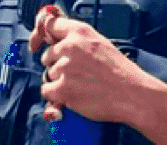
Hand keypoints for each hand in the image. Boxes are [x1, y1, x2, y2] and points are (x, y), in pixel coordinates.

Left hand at [31, 6, 145, 124]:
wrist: (131, 94)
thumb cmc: (120, 73)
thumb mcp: (100, 44)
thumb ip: (79, 42)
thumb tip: (60, 46)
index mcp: (80, 32)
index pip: (49, 26)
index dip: (39, 36)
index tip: (35, 45)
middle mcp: (70, 46)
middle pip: (47, 56)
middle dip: (56, 66)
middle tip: (75, 76)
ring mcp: (65, 68)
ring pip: (48, 75)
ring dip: (58, 83)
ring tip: (80, 87)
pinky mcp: (63, 89)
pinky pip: (47, 91)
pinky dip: (55, 97)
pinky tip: (71, 97)